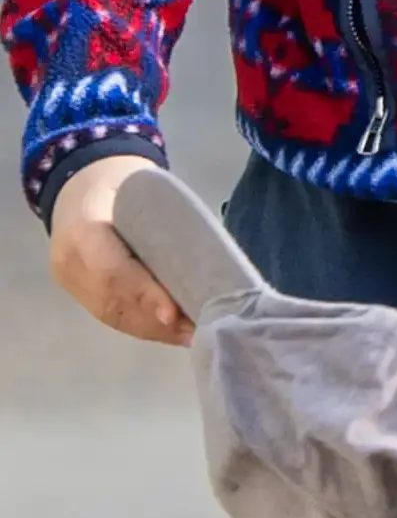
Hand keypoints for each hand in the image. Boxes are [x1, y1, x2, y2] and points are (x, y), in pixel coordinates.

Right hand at [50, 153, 193, 346]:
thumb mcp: (142, 186)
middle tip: (196, 328)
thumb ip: (164, 220)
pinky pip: (111, 316)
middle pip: (112, 301)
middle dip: (155, 320)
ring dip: (154, 330)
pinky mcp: (78, 293)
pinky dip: (144, 327)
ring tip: (191, 335)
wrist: (77, 182)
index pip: (111, 270)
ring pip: (112, 315)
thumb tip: (206, 259)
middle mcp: (70, 261)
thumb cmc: (121, 181)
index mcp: (83, 226)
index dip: (142, 295)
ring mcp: (71, 281)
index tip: (173, 312)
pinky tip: (172, 332)